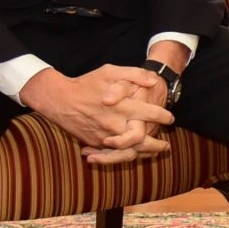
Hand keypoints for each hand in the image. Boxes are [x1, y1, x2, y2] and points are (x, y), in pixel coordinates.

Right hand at [19, 64, 174, 164]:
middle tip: (167, 146)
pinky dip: (125, 156)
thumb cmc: (86, 83)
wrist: (59, 99)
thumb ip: (134, 75)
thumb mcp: (109, 71)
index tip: (170, 118)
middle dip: (157, 145)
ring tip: (154, 153)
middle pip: (142, 140)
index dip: (163, 116)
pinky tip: (134, 154)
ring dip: (143, 154)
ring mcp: (104, 136)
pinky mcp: (95, 142)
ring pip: (128, 152)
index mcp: (122, 106)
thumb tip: (153, 81)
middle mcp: (114, 124)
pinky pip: (113, 154)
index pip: (149, 114)